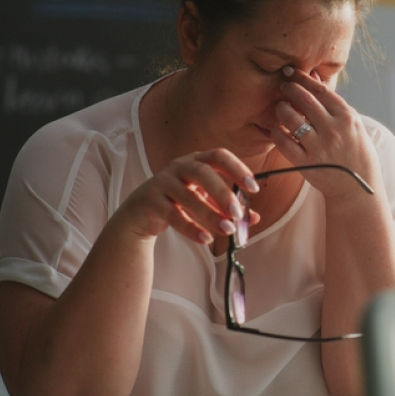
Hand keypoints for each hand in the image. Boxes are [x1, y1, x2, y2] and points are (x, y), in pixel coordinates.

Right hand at [119, 149, 259, 244]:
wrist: (140, 213)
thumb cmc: (178, 202)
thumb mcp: (205, 201)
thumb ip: (227, 208)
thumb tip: (253, 218)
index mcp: (196, 161)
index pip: (219, 156)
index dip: (237, 169)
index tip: (254, 188)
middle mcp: (178, 167)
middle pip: (202, 172)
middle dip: (222, 193)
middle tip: (237, 214)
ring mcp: (162, 182)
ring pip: (188, 196)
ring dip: (210, 214)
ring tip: (227, 230)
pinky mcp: (150, 201)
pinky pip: (172, 215)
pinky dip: (190, 228)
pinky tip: (205, 239)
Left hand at [270, 66, 380, 198]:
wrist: (357, 188)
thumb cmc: (355, 152)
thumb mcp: (352, 124)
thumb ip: (332, 102)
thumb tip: (313, 78)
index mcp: (347, 118)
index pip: (321, 91)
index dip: (303, 78)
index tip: (291, 72)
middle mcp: (333, 130)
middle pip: (305, 101)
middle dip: (290, 89)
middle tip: (283, 86)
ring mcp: (319, 147)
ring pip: (291, 119)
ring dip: (281, 109)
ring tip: (280, 107)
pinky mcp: (306, 163)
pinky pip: (284, 142)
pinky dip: (276, 132)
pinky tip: (277, 129)